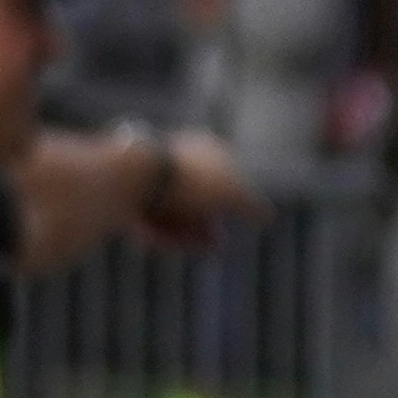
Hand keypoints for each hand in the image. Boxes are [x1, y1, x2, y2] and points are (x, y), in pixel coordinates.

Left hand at [133, 132, 258, 246]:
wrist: (131, 178)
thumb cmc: (189, 181)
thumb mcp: (235, 194)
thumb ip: (254, 206)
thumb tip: (267, 217)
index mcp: (205, 149)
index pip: (229, 178)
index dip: (238, 203)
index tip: (242, 223)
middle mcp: (179, 160)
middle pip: (201, 199)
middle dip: (210, 223)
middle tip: (216, 244)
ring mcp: (152, 179)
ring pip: (177, 213)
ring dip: (188, 234)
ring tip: (194, 248)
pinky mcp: (130, 198)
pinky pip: (153, 222)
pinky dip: (164, 234)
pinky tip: (169, 245)